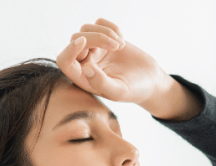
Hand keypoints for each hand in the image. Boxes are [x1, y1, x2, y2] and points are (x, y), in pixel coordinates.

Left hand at [55, 18, 169, 106]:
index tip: (83, 42)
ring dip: (105, 33)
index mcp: (83, 77)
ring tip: (120, 46)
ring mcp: (94, 48)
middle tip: (116, 47)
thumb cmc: (134, 90)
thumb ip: (100, 83)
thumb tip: (85, 68)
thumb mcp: (119, 91)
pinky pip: (99, 23)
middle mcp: (85, 61)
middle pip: (77, 39)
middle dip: (96, 38)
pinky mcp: (105, 38)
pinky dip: (111, 28)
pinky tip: (122, 42)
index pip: (65, 60)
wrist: (150, 80)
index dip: (69, 49)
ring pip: (86, 29)